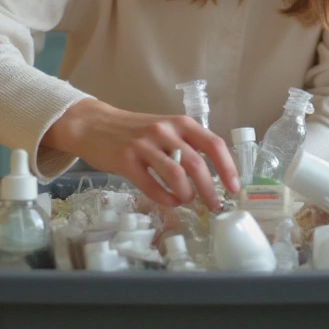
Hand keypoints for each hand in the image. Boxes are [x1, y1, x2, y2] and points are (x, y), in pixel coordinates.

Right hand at [44, 98, 240, 208]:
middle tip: (214, 206)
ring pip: (176, 176)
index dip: (227, 168)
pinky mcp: (126, 161)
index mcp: (180, 123)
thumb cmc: (135, 130)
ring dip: (187, 195)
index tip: (234, 188)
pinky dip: (165, 199)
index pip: (213, 144)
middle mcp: (164, 132)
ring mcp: (144, 146)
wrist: (94, 125)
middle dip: (210, 190)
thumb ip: (187, 145)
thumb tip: (215, 174)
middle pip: (197, 165)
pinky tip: (170, 202)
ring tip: (187, 201)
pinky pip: (151, 186)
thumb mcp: (166, 129)